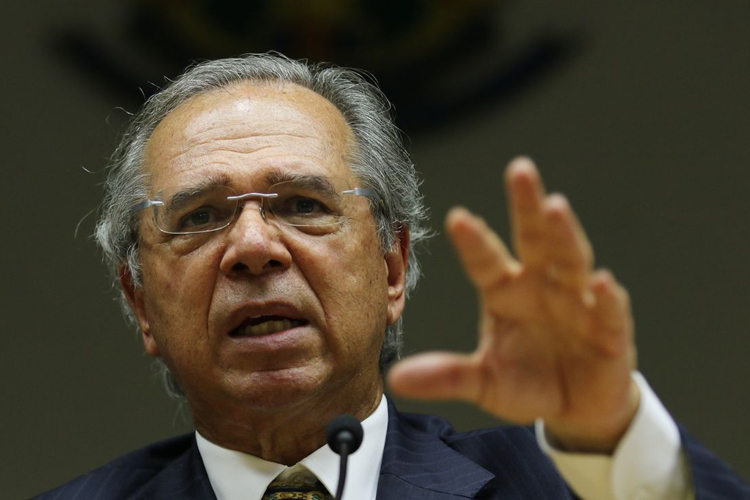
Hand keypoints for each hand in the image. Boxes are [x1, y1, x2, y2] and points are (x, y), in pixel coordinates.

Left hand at [388, 157, 638, 452]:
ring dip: (565, 235)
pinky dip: (607, 298)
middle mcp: (542, 287)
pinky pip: (609, 312)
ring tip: (556, 207)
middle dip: (528, 206)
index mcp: (506, 293)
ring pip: (572, 262)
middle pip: (535, 240)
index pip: (485, 261)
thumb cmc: (528, 383)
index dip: (474, 242)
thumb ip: (447, 375)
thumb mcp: (484, 382)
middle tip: (519, 170)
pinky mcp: (611, 332)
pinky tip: (601, 281)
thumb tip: (396, 379)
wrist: (577, 409)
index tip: (456, 218)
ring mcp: (578, 305)